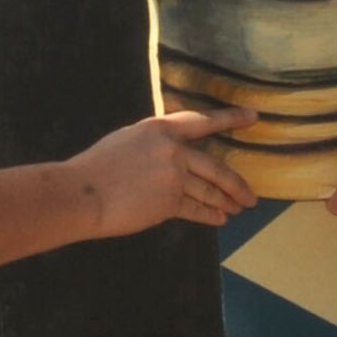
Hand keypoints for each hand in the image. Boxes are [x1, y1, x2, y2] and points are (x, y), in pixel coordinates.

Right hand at [70, 107, 258, 234]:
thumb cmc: (98, 166)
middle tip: (252, 196)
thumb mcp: (129, 140)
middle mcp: (173, 150)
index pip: (203, 121)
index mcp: (161, 128)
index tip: (253, 117)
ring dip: (226, 202)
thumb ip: (156, 145)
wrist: (84, 193)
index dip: (230, 119)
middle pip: (216, 167)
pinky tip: (220, 219)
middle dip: (236, 184)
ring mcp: (174, 177)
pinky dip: (210, 215)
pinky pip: (196, 210)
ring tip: (239, 209)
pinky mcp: (169, 203)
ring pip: (209, 191)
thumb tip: (175, 155)